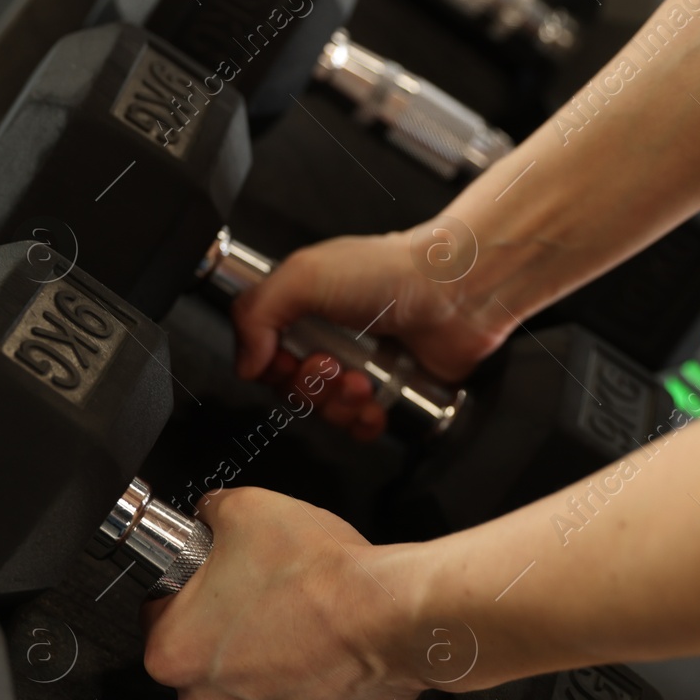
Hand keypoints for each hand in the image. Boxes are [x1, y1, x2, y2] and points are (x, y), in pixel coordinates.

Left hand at [141, 487, 427, 699]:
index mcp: (174, 650)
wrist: (391, 615)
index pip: (157, 614)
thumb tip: (209, 516)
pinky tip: (316, 672)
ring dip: (259, 676)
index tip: (214, 583)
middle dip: (222, 640)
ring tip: (294, 637)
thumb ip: (210, 515)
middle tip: (261, 606)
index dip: (187, 591)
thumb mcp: (246, 508)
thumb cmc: (322, 576)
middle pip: (197, 666)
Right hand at [232, 231, 515, 437]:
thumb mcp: (304, 275)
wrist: (454, 292)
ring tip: (361, 383)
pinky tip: (374, 405)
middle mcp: (327, 338)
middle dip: (308, 387)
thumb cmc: (389, 271)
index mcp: (301, 308)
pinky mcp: (386, 392)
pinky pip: (357, 427)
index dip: (270, 367)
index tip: (286, 359)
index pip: (262, 356)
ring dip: (338, 405)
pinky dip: (362, 423)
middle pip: (290, 389)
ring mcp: (356, 367)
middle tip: (331, 366)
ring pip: (323, 412)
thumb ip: (256, 313)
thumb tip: (245, 363)